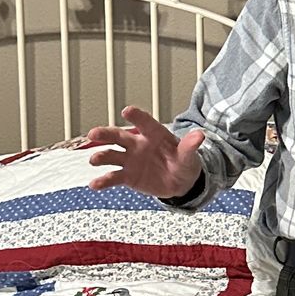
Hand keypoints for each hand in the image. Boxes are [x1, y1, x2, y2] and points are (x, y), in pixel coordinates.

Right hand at [86, 106, 205, 198]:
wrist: (180, 182)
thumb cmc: (183, 161)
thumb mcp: (188, 155)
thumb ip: (190, 146)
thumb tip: (200, 135)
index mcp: (153, 134)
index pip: (144, 122)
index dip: (136, 116)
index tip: (127, 111)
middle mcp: (137, 144)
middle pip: (118, 136)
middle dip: (105, 134)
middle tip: (94, 133)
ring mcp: (130, 160)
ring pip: (111, 155)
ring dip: (101, 156)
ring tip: (94, 160)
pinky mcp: (127, 176)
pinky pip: (113, 177)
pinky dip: (103, 181)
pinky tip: (94, 184)